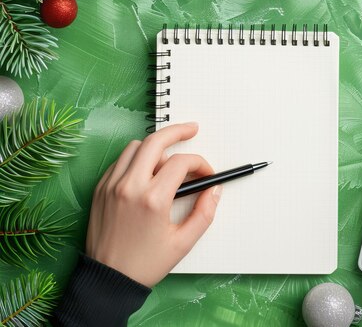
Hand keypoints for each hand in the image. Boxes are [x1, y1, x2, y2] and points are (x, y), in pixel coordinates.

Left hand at [86, 123, 220, 286]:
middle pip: (156, 141)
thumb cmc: (144, 264)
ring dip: (155, 147)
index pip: (182, 163)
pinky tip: (147, 171)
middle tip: (191, 129)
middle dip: (178, 131)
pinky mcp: (99, 189)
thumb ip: (204, 213)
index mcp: (153, 199)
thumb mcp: (183, 243)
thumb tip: (214, 190)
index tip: (207, 174)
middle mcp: (130, 186)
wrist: (106, 280)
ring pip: (135, 147)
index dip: (200, 164)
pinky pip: (120, 161)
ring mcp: (111, 185)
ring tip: (168, 158)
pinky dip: (136, 159)